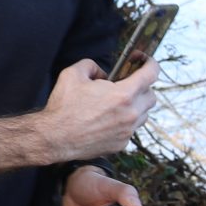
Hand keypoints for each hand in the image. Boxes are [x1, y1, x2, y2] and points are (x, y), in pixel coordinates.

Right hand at [39, 58, 157, 160]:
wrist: (54, 138)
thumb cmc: (63, 106)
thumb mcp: (73, 74)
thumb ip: (92, 66)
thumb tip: (103, 74)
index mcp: (123, 94)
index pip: (152, 74)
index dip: (150, 63)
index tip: (144, 60)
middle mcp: (131, 114)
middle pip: (151, 96)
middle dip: (141, 87)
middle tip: (125, 85)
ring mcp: (127, 131)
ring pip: (143, 114)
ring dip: (134, 106)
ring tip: (113, 104)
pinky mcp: (121, 144)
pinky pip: (131, 129)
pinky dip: (124, 122)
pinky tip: (107, 120)